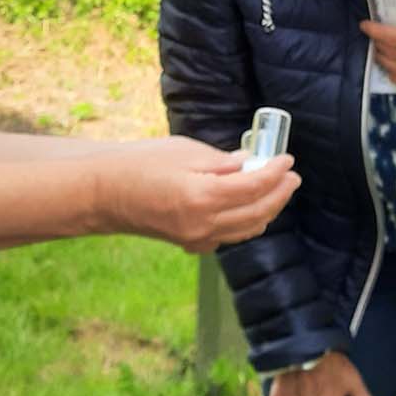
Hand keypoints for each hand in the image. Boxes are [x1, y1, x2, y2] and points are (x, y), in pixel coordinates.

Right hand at [101, 137, 297, 252]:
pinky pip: (230, 236)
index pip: (255, 187)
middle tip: (291, 175)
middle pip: (258, 213)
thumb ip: (223, 161)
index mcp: (202, 197)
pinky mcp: (191, 244)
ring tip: (277, 188)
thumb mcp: (185, 152)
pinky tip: (249, 205)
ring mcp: (197, 239)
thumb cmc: (140, 164)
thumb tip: (252, 162)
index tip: (287, 159)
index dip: (276, 172)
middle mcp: (204, 224)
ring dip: (267, 210)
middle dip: (280, 194)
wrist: (105, 193)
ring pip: (248, 229)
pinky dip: (246, 221)